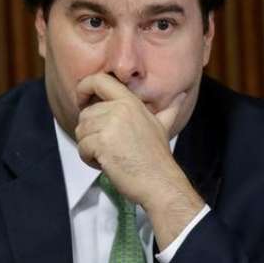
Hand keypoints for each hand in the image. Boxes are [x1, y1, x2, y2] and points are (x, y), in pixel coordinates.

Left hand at [75, 73, 204, 247]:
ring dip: (90, 147)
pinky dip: (89, 159)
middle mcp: (120, 109)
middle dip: (90, 133)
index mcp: (130, 102)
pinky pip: (82, 147)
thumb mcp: (163, 126)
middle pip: (85, 113)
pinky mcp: (102, 143)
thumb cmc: (158, 158)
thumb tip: (182, 97)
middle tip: (108, 147)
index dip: (84, 88)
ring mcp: (111, 125)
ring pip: (81, 131)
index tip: (82, 102)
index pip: (99, 80)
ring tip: (109, 156)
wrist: (159, 182)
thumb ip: (168, 110)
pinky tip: (106, 164)